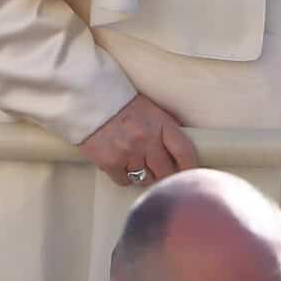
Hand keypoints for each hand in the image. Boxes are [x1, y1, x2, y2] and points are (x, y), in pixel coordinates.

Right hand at [78, 93, 198, 185]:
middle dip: (166, 174)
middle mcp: (146, 140)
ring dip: (145, 175)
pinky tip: (123, 164)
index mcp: (160, 124)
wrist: (91, 99)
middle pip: (166, 172)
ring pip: (145, 179)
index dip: (190, 166)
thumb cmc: (122, 103)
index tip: (189, 171)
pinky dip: (125, 176)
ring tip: (139, 164)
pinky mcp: (110, 162)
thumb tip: (182, 148)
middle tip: (163, 172)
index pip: (184, 151)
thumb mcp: (151, 110)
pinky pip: (125, 181)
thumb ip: (167, 128)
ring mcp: (128, 152)